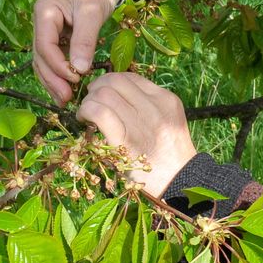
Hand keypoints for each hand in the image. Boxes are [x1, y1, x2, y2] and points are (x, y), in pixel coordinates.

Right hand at [32, 0, 123, 103]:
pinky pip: (54, 58)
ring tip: (65, 99)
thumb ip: (84, 40)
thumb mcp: (92, 11)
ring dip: (53, 80)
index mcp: (44, 11)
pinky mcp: (57, 36)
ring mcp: (47, 30)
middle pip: (40, 56)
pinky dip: (59, 73)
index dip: (57, 65)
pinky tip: (67, 88)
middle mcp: (41, 21)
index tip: (76, 78)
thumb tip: (79, 69)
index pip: (44, 45)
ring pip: (44, 60)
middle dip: (52, 78)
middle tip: (66, 98)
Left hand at [76, 72, 197, 198]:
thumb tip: (115, 93)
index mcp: (166, 100)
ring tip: (86, 113)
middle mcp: (154, 108)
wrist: (179, 184)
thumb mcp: (168, 122)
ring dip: (89, 100)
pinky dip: (86, 111)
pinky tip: (84, 120)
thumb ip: (148, 106)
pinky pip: (99, 112)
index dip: (110, 82)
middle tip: (91, 102)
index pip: (131, 77)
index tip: (102, 94)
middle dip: (96, 88)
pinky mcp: (125, 141)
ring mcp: (141, 123)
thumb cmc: (169, 156)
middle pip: (115, 81)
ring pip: (104, 93)